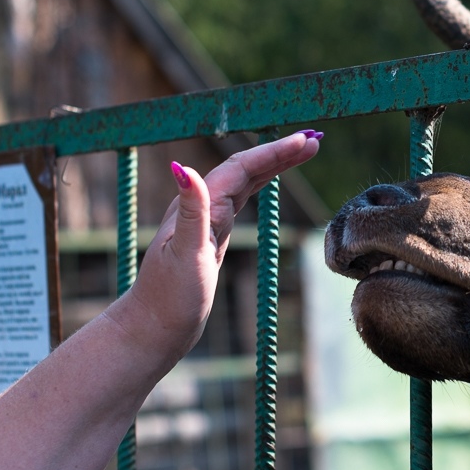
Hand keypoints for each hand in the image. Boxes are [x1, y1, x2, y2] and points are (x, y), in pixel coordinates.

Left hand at [113, 131, 321, 365]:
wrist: (154, 329)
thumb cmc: (168, 299)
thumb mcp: (185, 255)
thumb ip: (191, 212)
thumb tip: (182, 167)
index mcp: (198, 208)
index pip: (241, 168)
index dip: (274, 152)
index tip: (305, 140)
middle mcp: (201, 209)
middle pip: (246, 168)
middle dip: (279, 152)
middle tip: (315, 139)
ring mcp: (206, 222)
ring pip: (245, 182)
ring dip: (273, 164)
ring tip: (303, 152)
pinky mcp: (212, 238)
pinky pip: (240, 200)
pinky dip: (259, 185)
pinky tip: (267, 181)